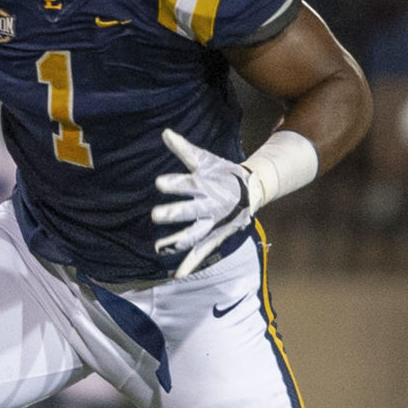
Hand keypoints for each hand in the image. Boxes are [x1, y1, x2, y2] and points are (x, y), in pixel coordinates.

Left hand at [152, 128, 256, 278]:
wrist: (251, 192)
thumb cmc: (223, 174)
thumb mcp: (206, 161)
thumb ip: (185, 149)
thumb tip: (165, 132)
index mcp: (208, 185)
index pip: (190, 184)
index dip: (176, 183)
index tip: (159, 183)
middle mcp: (211, 206)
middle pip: (192, 211)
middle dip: (175, 213)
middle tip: (156, 215)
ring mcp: (214, 224)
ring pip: (194, 235)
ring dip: (177, 242)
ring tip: (158, 248)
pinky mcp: (215, 237)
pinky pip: (201, 252)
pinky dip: (190, 264)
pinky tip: (176, 276)